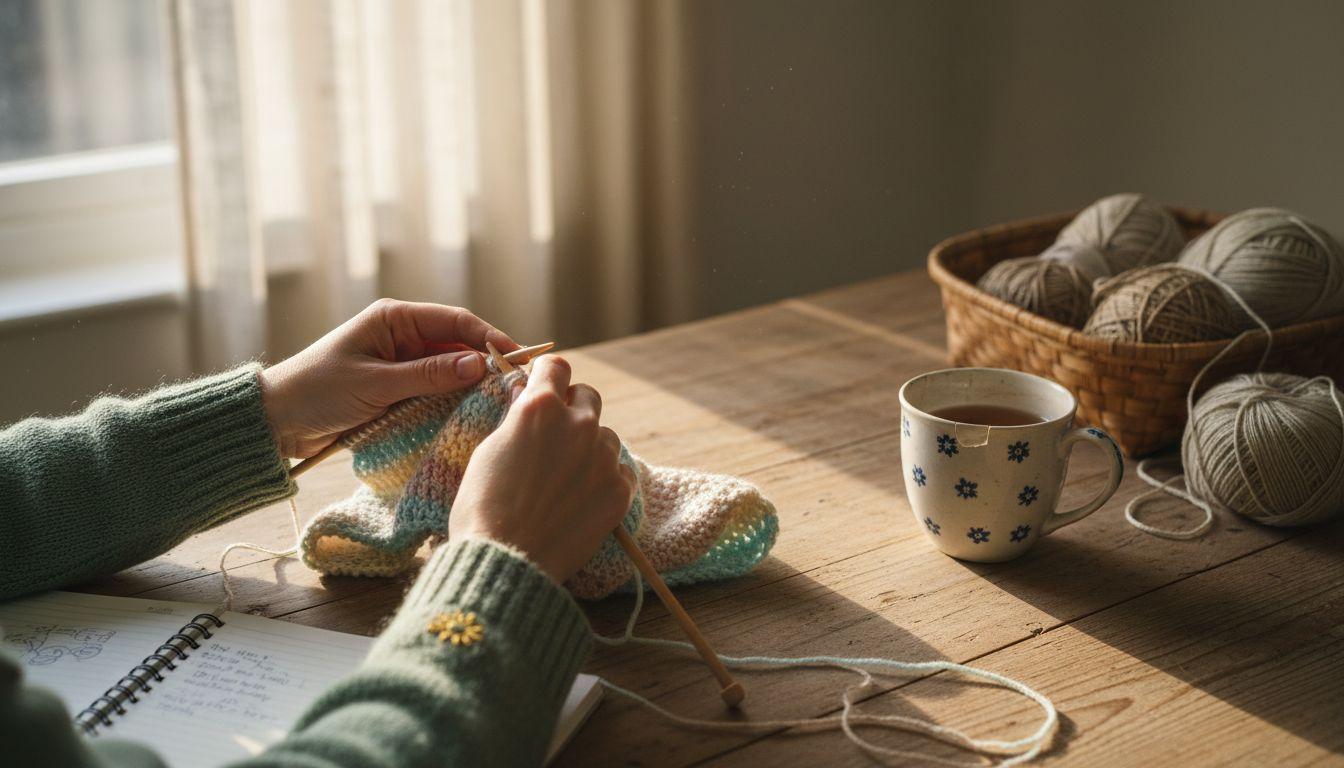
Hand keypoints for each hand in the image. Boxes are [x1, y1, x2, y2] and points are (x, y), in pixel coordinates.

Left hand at [258, 298, 517, 457]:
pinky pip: (435, 391)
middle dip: (487, 363)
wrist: (278, 421)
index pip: (456, 321)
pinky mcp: (397, 389)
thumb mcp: (376, 384)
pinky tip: (471, 414)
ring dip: (471, 385)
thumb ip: (428, 375)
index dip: (490, 338)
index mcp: (395, 319)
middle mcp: (403, 336)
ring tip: (501, 402)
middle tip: (518, 385)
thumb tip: (478, 364)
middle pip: (458, 344)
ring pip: (450, 370)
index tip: (518, 358)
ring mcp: (401, 363)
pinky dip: (452, 401)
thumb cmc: (318, 391)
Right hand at [449, 356, 637, 582]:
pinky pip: (619, 470)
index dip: (547, 376)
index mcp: (540, 407)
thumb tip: (526, 394)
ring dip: (589, 447)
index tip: (542, 388)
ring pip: (605, 435)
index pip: (556, 366)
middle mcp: (579, 424)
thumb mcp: (488, 449)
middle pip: (587, 396)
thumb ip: (516, 417)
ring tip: (564, 479)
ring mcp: (604, 457)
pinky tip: (580, 499)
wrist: (506, 563)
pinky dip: (604, 478)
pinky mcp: (620, 489)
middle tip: (553, 437)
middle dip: (572, 409)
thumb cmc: (482, 508)